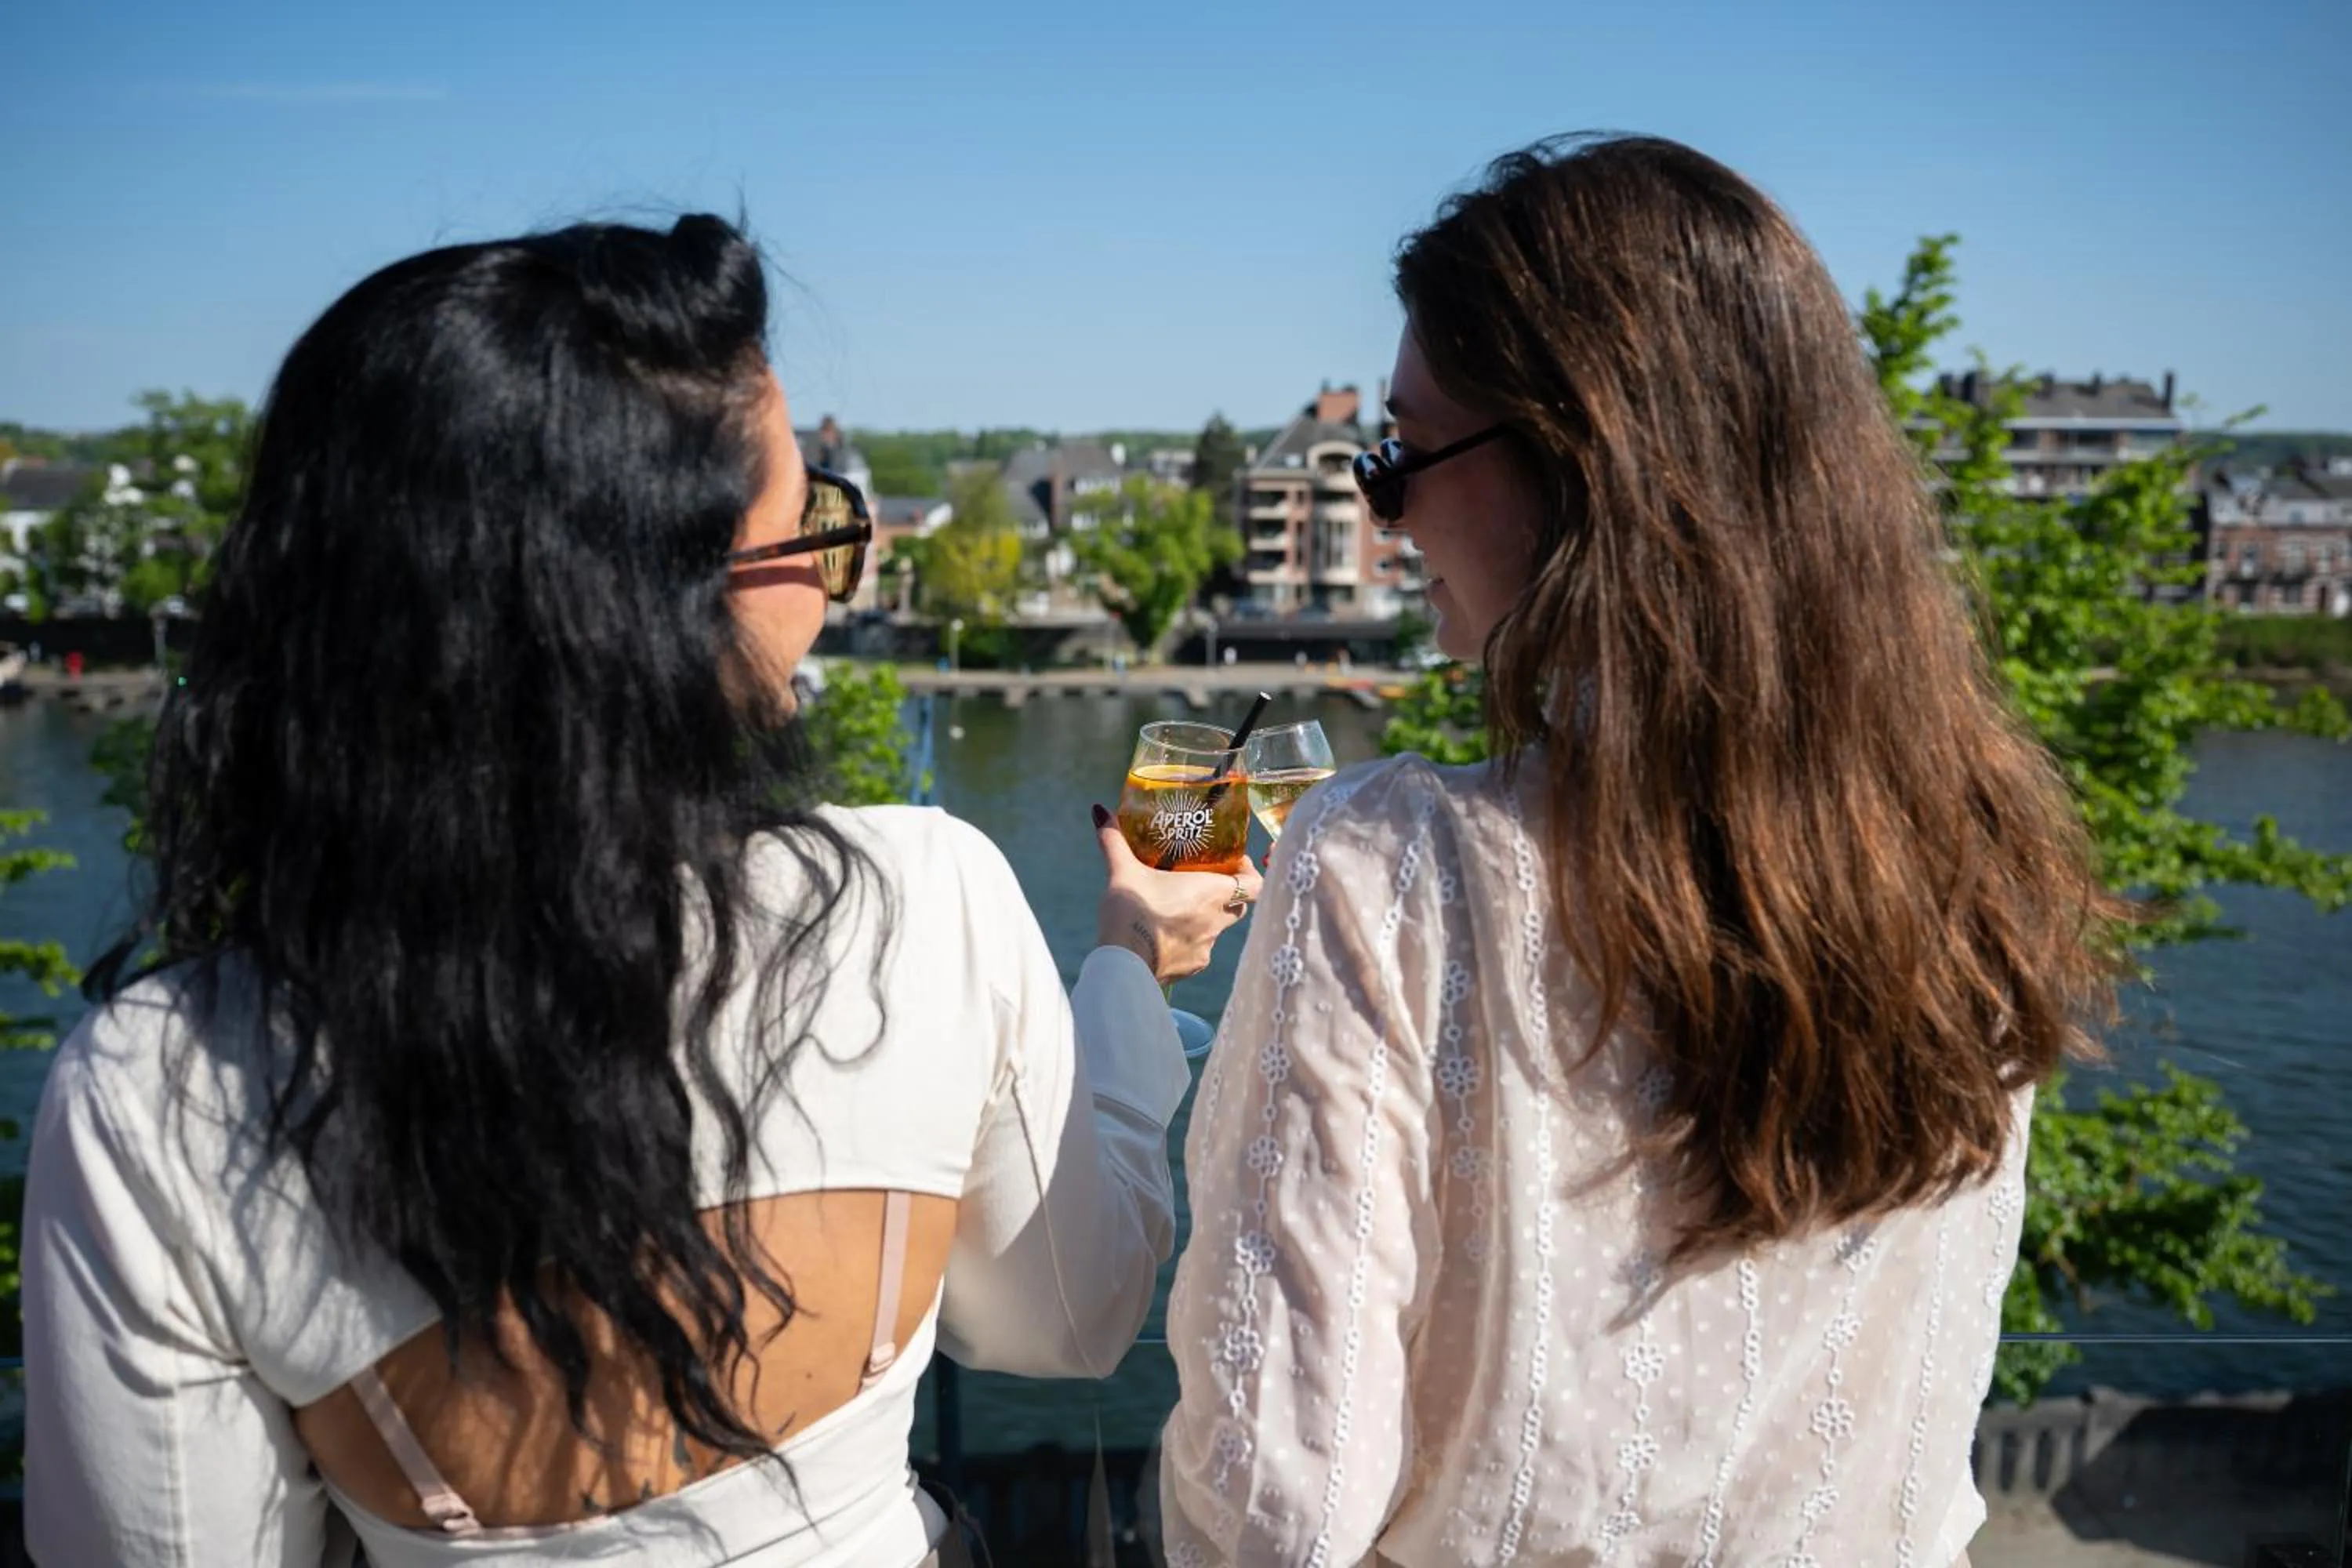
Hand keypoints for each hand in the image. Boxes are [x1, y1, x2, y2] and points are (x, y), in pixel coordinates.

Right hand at [1091, 804, 1262, 983]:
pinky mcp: (1192, 967)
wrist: (1122, 961)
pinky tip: (1165, 936)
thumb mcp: (1122, 871)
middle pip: (1238, 906)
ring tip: (1178, 910)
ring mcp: (1206, 947)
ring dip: (1205, 919)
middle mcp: (1216, 921)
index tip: (1235, 866)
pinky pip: (1199, 951)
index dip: (1251, 875)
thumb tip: (1099, 811)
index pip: (1256, 885)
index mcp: (1212, 892)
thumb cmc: (1131, 912)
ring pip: (1217, 930)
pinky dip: (1188, 942)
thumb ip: (1114, 840)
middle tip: (1205, 883)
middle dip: (1227, 895)